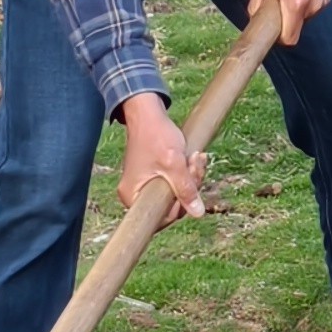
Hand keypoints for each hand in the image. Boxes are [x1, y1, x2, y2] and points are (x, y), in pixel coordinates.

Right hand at [113, 92, 202, 218]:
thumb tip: (198, 213)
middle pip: (170, 206)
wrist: (148, 114)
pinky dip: (185, 173)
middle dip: (189, 186)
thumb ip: (185, 189)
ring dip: (190, 177)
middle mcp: (135, 195)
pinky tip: (192, 158)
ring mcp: (144, 186)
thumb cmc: (156, 136)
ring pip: (175, 193)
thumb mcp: (174, 164)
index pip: (161, 218)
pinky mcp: (152, 177)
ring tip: (195, 157)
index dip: (181, 206)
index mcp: (133, 196)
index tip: (190, 184)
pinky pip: (173, 183)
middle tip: (195, 163)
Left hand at [249, 0, 331, 46]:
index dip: (279, 38)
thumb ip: (255, 4)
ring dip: (295, 10)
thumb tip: (255, 20)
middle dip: (285, 20)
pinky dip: (304, 1)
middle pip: (297, 27)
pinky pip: (312, 7)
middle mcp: (314, 6)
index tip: (272, 27)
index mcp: (296, 4)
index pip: (290, 39)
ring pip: (305, 17)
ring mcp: (323, 0)